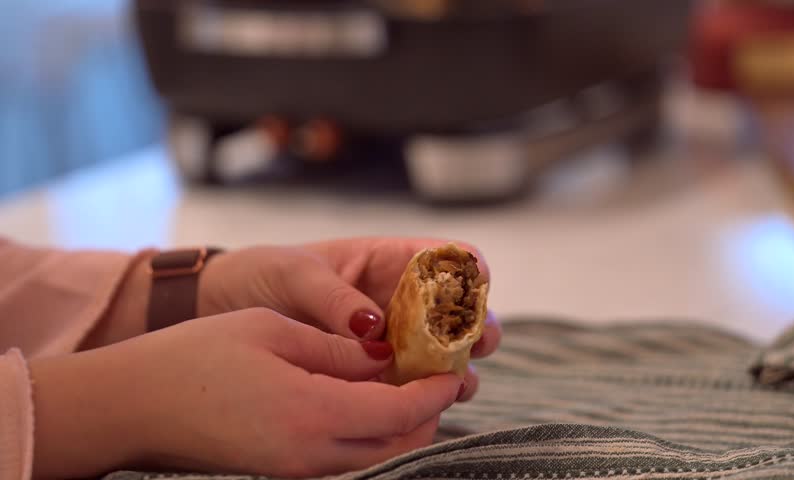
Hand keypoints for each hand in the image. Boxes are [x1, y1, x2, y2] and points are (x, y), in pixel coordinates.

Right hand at [30, 308, 461, 478]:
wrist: (131, 406)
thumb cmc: (193, 357)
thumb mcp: (272, 332)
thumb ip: (337, 349)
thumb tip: (385, 355)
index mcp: (312, 416)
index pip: (401, 413)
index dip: (435, 391)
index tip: (454, 367)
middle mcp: (311, 456)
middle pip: (398, 443)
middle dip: (428, 411)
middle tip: (438, 372)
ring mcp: (295, 470)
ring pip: (376, 456)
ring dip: (402, 424)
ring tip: (409, 382)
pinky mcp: (282, 470)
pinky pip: (346, 457)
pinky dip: (371, 432)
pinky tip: (367, 399)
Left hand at [198, 237, 501, 399]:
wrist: (220, 308)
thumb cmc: (260, 276)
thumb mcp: (293, 275)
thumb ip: (334, 298)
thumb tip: (373, 329)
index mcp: (385, 260)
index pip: (445, 257)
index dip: (470, 269)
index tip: (478, 287)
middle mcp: (396, 298)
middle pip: (456, 310)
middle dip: (476, 325)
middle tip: (477, 344)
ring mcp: (388, 338)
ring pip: (440, 352)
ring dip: (456, 366)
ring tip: (456, 383)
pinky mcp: (372, 373)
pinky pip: (407, 383)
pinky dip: (422, 394)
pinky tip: (424, 405)